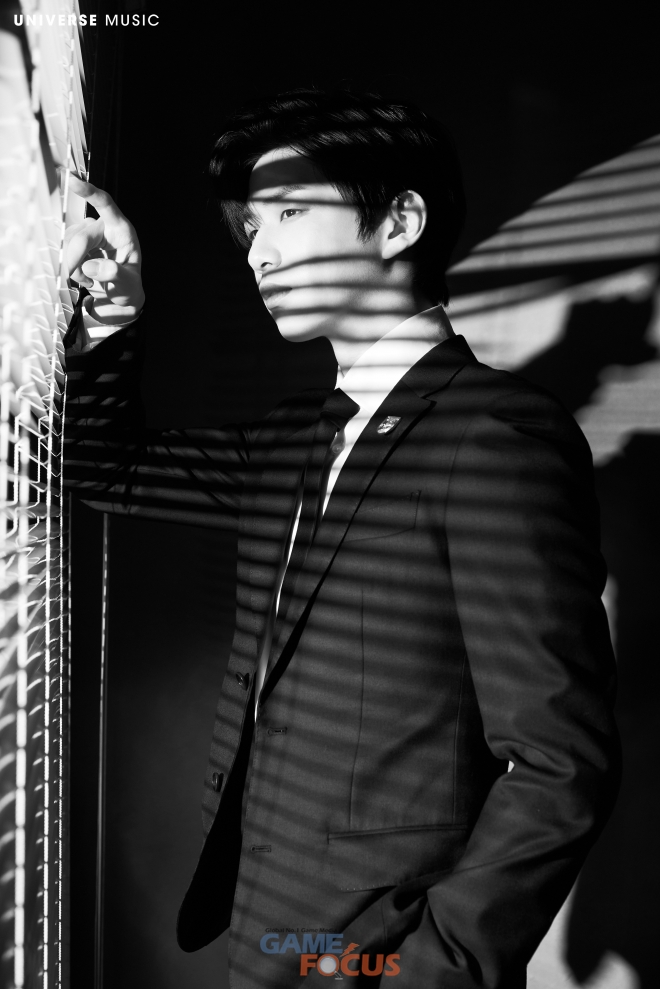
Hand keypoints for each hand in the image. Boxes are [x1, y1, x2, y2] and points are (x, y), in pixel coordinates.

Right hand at [64, 173, 144, 323]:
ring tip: (89, 279)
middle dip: (75, 259)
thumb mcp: (129, 286)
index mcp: (121, 231)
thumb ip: (115, 274)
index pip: (106, 205)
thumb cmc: (128, 288)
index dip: (89, 192)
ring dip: (74, 266)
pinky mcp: (77, 244)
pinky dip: (71, 267)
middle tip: (78, 278)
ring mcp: (89, 235)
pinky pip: (65, 251)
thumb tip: (92, 266)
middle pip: (81, 236)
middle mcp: (105, 228)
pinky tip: (83, 276)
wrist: (118, 298)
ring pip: (69, 244)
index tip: (73, 180)